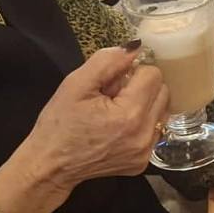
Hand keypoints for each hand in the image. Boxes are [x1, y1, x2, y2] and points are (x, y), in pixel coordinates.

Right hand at [21, 46, 168, 192]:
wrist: (50, 166)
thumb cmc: (59, 124)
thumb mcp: (76, 84)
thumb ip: (108, 61)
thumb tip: (136, 47)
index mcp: (129, 114)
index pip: (153, 74)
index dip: (133, 72)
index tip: (113, 81)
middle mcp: (144, 135)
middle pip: (163, 91)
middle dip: (141, 87)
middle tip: (112, 95)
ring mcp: (145, 151)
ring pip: (162, 110)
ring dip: (145, 104)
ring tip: (116, 111)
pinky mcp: (143, 162)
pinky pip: (155, 130)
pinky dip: (142, 123)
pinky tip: (118, 127)